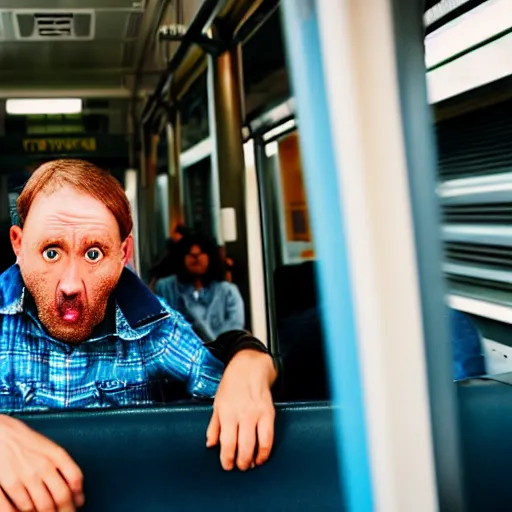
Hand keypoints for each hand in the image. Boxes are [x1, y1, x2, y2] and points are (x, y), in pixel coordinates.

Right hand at [0, 414, 83, 510]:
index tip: (76, 506)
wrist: (0, 432)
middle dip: (64, 511)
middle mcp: (41, 466)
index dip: (77, 498)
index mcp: (55, 455)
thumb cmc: (26, 441)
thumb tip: (78, 494)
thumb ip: (66, 468)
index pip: (74, 480)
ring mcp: (21, 476)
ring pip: (36, 507)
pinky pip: (12, 510)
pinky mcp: (2, 484)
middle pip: (59, 497)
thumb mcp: (50, 448)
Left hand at [206, 349, 276, 471]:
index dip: (226, 458)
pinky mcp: (269, 412)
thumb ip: (213, 425)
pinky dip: (266, 450)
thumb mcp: (217, 402)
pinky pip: (269, 436)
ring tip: (250, 464)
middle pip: (242, 446)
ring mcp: (257, 413)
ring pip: (256, 444)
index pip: (226, 442)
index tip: (227, 465)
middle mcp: (242, 414)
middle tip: (239, 467)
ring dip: (253, 459)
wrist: (250, 366)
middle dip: (240, 462)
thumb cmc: (232, 383)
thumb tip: (210, 444)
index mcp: (226, 412)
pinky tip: (262, 455)